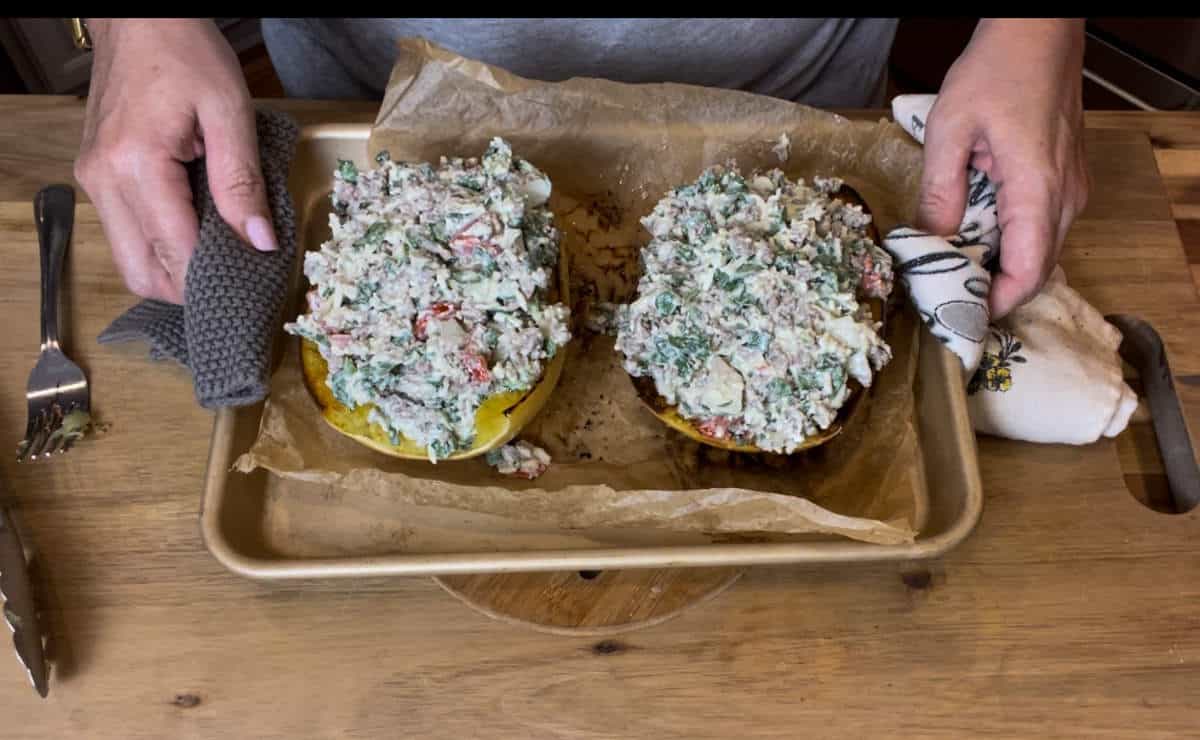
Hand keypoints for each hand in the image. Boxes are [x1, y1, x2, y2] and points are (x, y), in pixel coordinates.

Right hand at [74, 19, 276, 303]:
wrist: (140, 16)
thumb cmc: (185, 51)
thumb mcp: (230, 110)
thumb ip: (243, 180)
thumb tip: (261, 241)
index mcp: (136, 165)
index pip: (176, 252)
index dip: (216, 276)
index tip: (254, 281)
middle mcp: (104, 180)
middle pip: (142, 272)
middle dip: (189, 288)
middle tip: (235, 278)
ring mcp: (94, 180)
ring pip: (129, 260)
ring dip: (172, 269)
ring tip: (218, 254)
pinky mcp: (96, 176)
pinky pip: (126, 233)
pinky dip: (159, 245)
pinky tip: (195, 231)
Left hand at [916, 19, 1088, 317]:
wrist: (1037, 32)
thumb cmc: (996, 70)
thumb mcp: (949, 128)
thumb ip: (940, 190)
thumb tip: (928, 241)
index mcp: (1038, 188)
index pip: (1028, 271)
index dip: (996, 303)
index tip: (959, 315)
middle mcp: (1065, 196)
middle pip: (1036, 269)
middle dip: (993, 292)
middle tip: (946, 300)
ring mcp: (1070, 188)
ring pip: (1039, 250)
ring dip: (1000, 267)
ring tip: (952, 271)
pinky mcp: (1065, 179)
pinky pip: (1041, 228)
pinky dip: (1010, 243)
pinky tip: (972, 238)